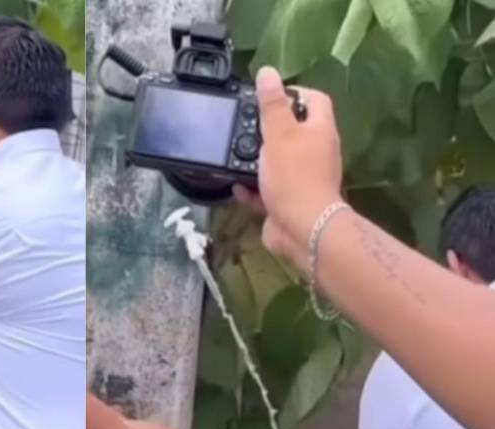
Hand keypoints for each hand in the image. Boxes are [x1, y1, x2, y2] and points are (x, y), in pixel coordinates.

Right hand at [248, 66, 344, 262]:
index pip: (314, 99)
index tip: (268, 95)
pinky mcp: (290, 201)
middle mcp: (317, 152)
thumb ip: (271, 103)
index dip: (293, 92)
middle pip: (294, 131)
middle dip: (268, 129)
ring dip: (258, 160)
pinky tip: (238, 187)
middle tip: (245, 126)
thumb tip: (267, 72)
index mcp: (319, 130)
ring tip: (236, 156)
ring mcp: (304, 178)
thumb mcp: (278, 133)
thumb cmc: (294, 176)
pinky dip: (253, 188)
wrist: (302, 228)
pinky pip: (269, 189)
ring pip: (279, 161)